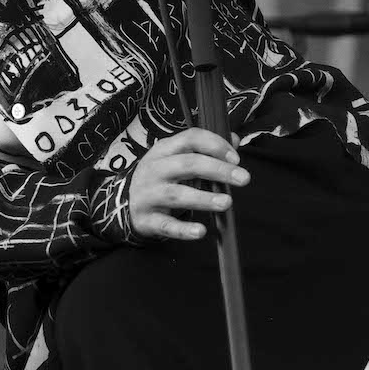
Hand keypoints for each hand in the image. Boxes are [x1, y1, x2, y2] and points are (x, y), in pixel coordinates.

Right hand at [126, 128, 248, 241]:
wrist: (125, 204)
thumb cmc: (160, 179)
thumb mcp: (177, 160)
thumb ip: (205, 150)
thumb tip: (234, 138)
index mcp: (163, 150)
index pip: (190, 138)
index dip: (215, 145)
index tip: (236, 158)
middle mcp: (154, 169)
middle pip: (187, 164)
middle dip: (217, 169)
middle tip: (244, 178)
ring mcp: (147, 194)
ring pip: (176, 194)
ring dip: (203, 198)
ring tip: (227, 202)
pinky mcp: (146, 219)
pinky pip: (165, 225)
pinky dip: (183, 229)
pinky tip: (200, 232)